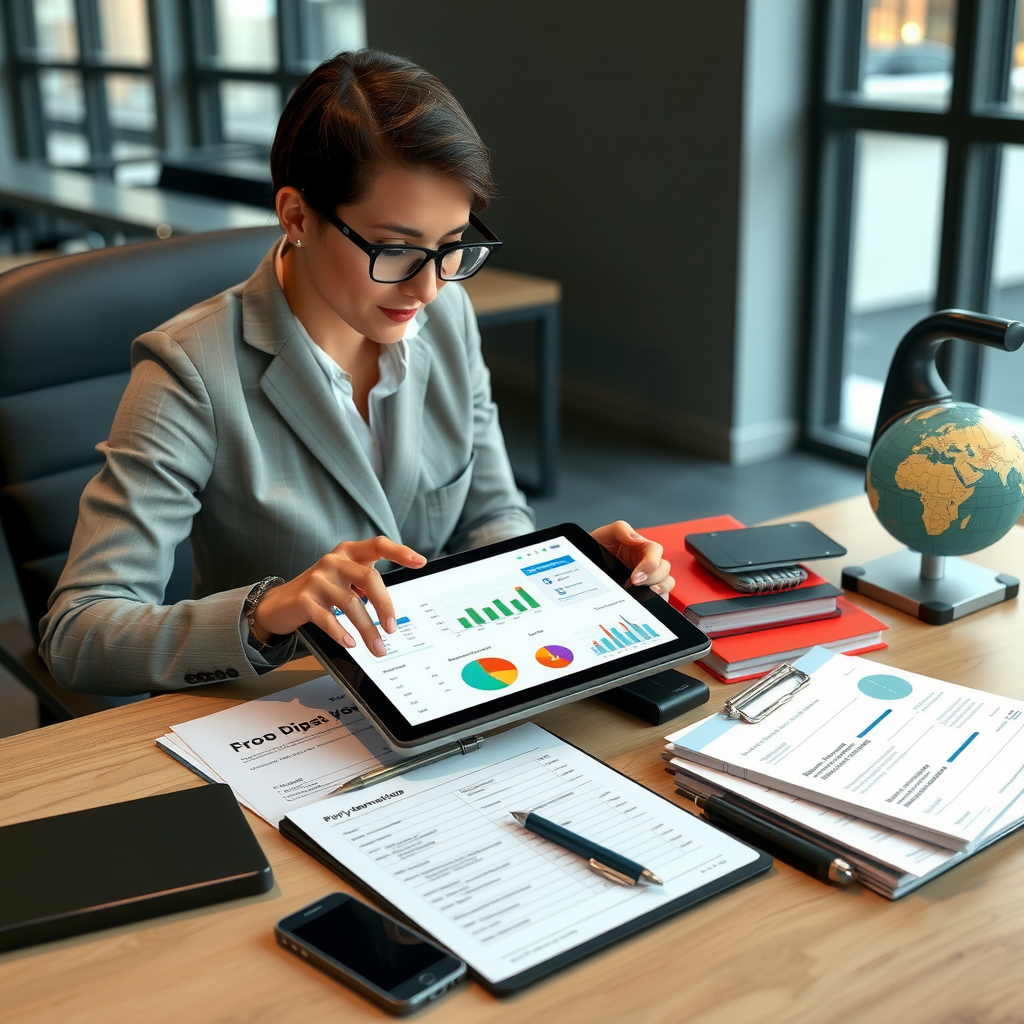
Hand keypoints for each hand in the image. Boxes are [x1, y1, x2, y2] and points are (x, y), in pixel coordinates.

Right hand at [252, 536, 426, 656]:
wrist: (279, 603)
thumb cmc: (321, 591)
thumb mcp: (344, 579)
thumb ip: (367, 582)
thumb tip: (393, 608)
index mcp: (348, 552)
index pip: (378, 544)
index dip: (399, 551)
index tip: (420, 562)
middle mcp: (334, 561)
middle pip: (369, 577)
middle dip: (385, 605)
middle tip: (393, 628)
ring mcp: (317, 578)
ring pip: (351, 603)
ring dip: (368, 629)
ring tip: (378, 647)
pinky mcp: (304, 599)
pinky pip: (327, 618)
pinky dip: (340, 632)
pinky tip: (351, 643)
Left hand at [590, 521, 673, 595]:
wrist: (584, 565)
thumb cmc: (596, 548)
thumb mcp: (605, 534)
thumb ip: (621, 529)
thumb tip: (637, 539)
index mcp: (641, 547)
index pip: (655, 552)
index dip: (650, 564)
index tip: (635, 576)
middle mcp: (646, 562)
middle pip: (664, 569)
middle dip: (653, 578)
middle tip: (635, 584)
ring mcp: (647, 578)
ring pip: (666, 582)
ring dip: (659, 589)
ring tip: (643, 594)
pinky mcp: (645, 591)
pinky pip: (661, 596)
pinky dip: (658, 599)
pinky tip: (644, 600)